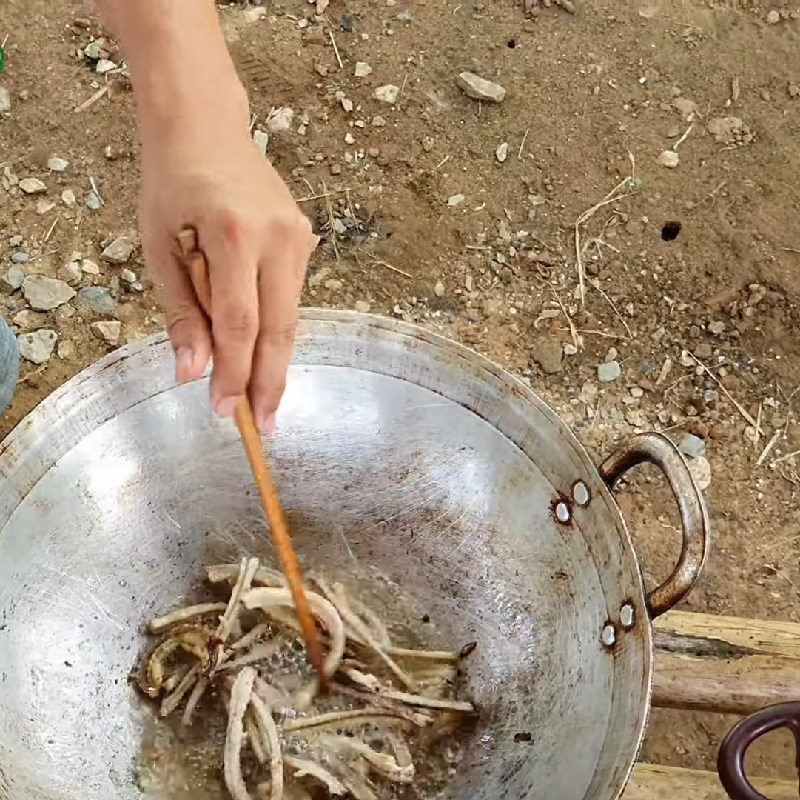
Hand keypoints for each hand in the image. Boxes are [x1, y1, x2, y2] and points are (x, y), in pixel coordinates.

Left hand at [139, 104, 315, 430]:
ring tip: (264, 400)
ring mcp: (298, 237)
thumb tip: (192, 371)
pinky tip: (264, 353)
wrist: (207, 128)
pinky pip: (291, 297)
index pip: (239, 323)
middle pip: (279, 328)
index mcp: (233, 233)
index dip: (233, 372)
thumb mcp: (159, 247)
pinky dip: (276, 330)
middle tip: (264, 427)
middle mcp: (277, 236)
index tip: (223, 410)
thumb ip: (180, 311)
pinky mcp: (305, 240)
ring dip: (275, 361)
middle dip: (269, 382)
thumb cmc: (172, 184)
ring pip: (291, 317)